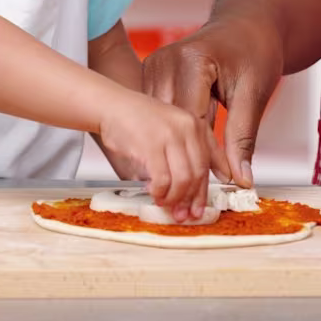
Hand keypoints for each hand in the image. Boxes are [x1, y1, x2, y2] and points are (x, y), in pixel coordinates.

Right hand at [97, 91, 227, 220]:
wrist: (111, 106)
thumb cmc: (139, 120)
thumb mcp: (171, 128)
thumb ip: (187, 151)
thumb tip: (196, 190)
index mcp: (195, 124)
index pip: (208, 163)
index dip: (204, 190)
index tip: (199, 208)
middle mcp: (187, 128)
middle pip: (197, 174)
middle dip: (190, 199)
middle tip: (181, 213)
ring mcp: (170, 136)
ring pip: (183, 179)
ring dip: (174, 198)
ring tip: (164, 203)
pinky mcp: (151, 145)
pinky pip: (162, 179)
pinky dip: (159, 192)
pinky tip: (153, 194)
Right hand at [143, 18, 282, 188]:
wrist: (248, 24)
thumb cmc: (255, 50)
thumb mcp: (253, 94)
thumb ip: (243, 137)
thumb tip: (240, 177)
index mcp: (191, 60)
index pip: (190, 119)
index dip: (204, 154)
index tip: (220, 181)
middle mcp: (165, 59)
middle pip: (170, 121)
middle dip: (190, 154)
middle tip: (206, 187)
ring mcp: (155, 63)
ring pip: (161, 119)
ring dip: (180, 144)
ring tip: (196, 175)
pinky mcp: (154, 71)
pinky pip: (161, 110)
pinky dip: (175, 130)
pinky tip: (188, 148)